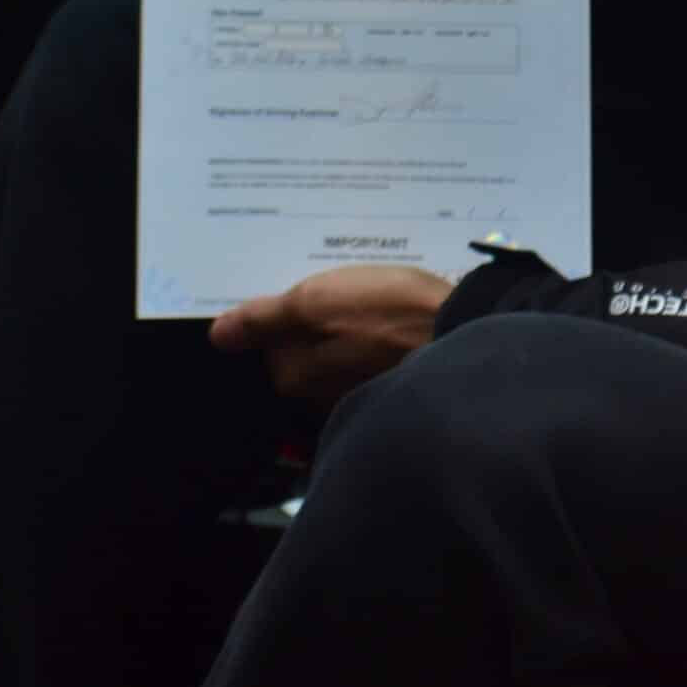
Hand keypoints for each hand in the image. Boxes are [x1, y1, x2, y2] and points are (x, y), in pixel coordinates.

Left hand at [210, 264, 453, 402]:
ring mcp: (359, 394)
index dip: (286, 309)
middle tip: (344, 288)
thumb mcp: (316, 302)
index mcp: (293, 378)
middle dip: (316, 322)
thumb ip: (264, 318)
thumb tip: (218, 336)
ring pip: (338, 352)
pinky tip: (395, 314)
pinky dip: (375, 335)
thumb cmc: (387, 316)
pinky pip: (370, 356)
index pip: (270, 341)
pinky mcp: (394, 386)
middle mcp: (320, 398)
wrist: (468, 334)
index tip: (310, 287)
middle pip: (303, 349)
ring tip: (374, 296)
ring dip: (347, 327)